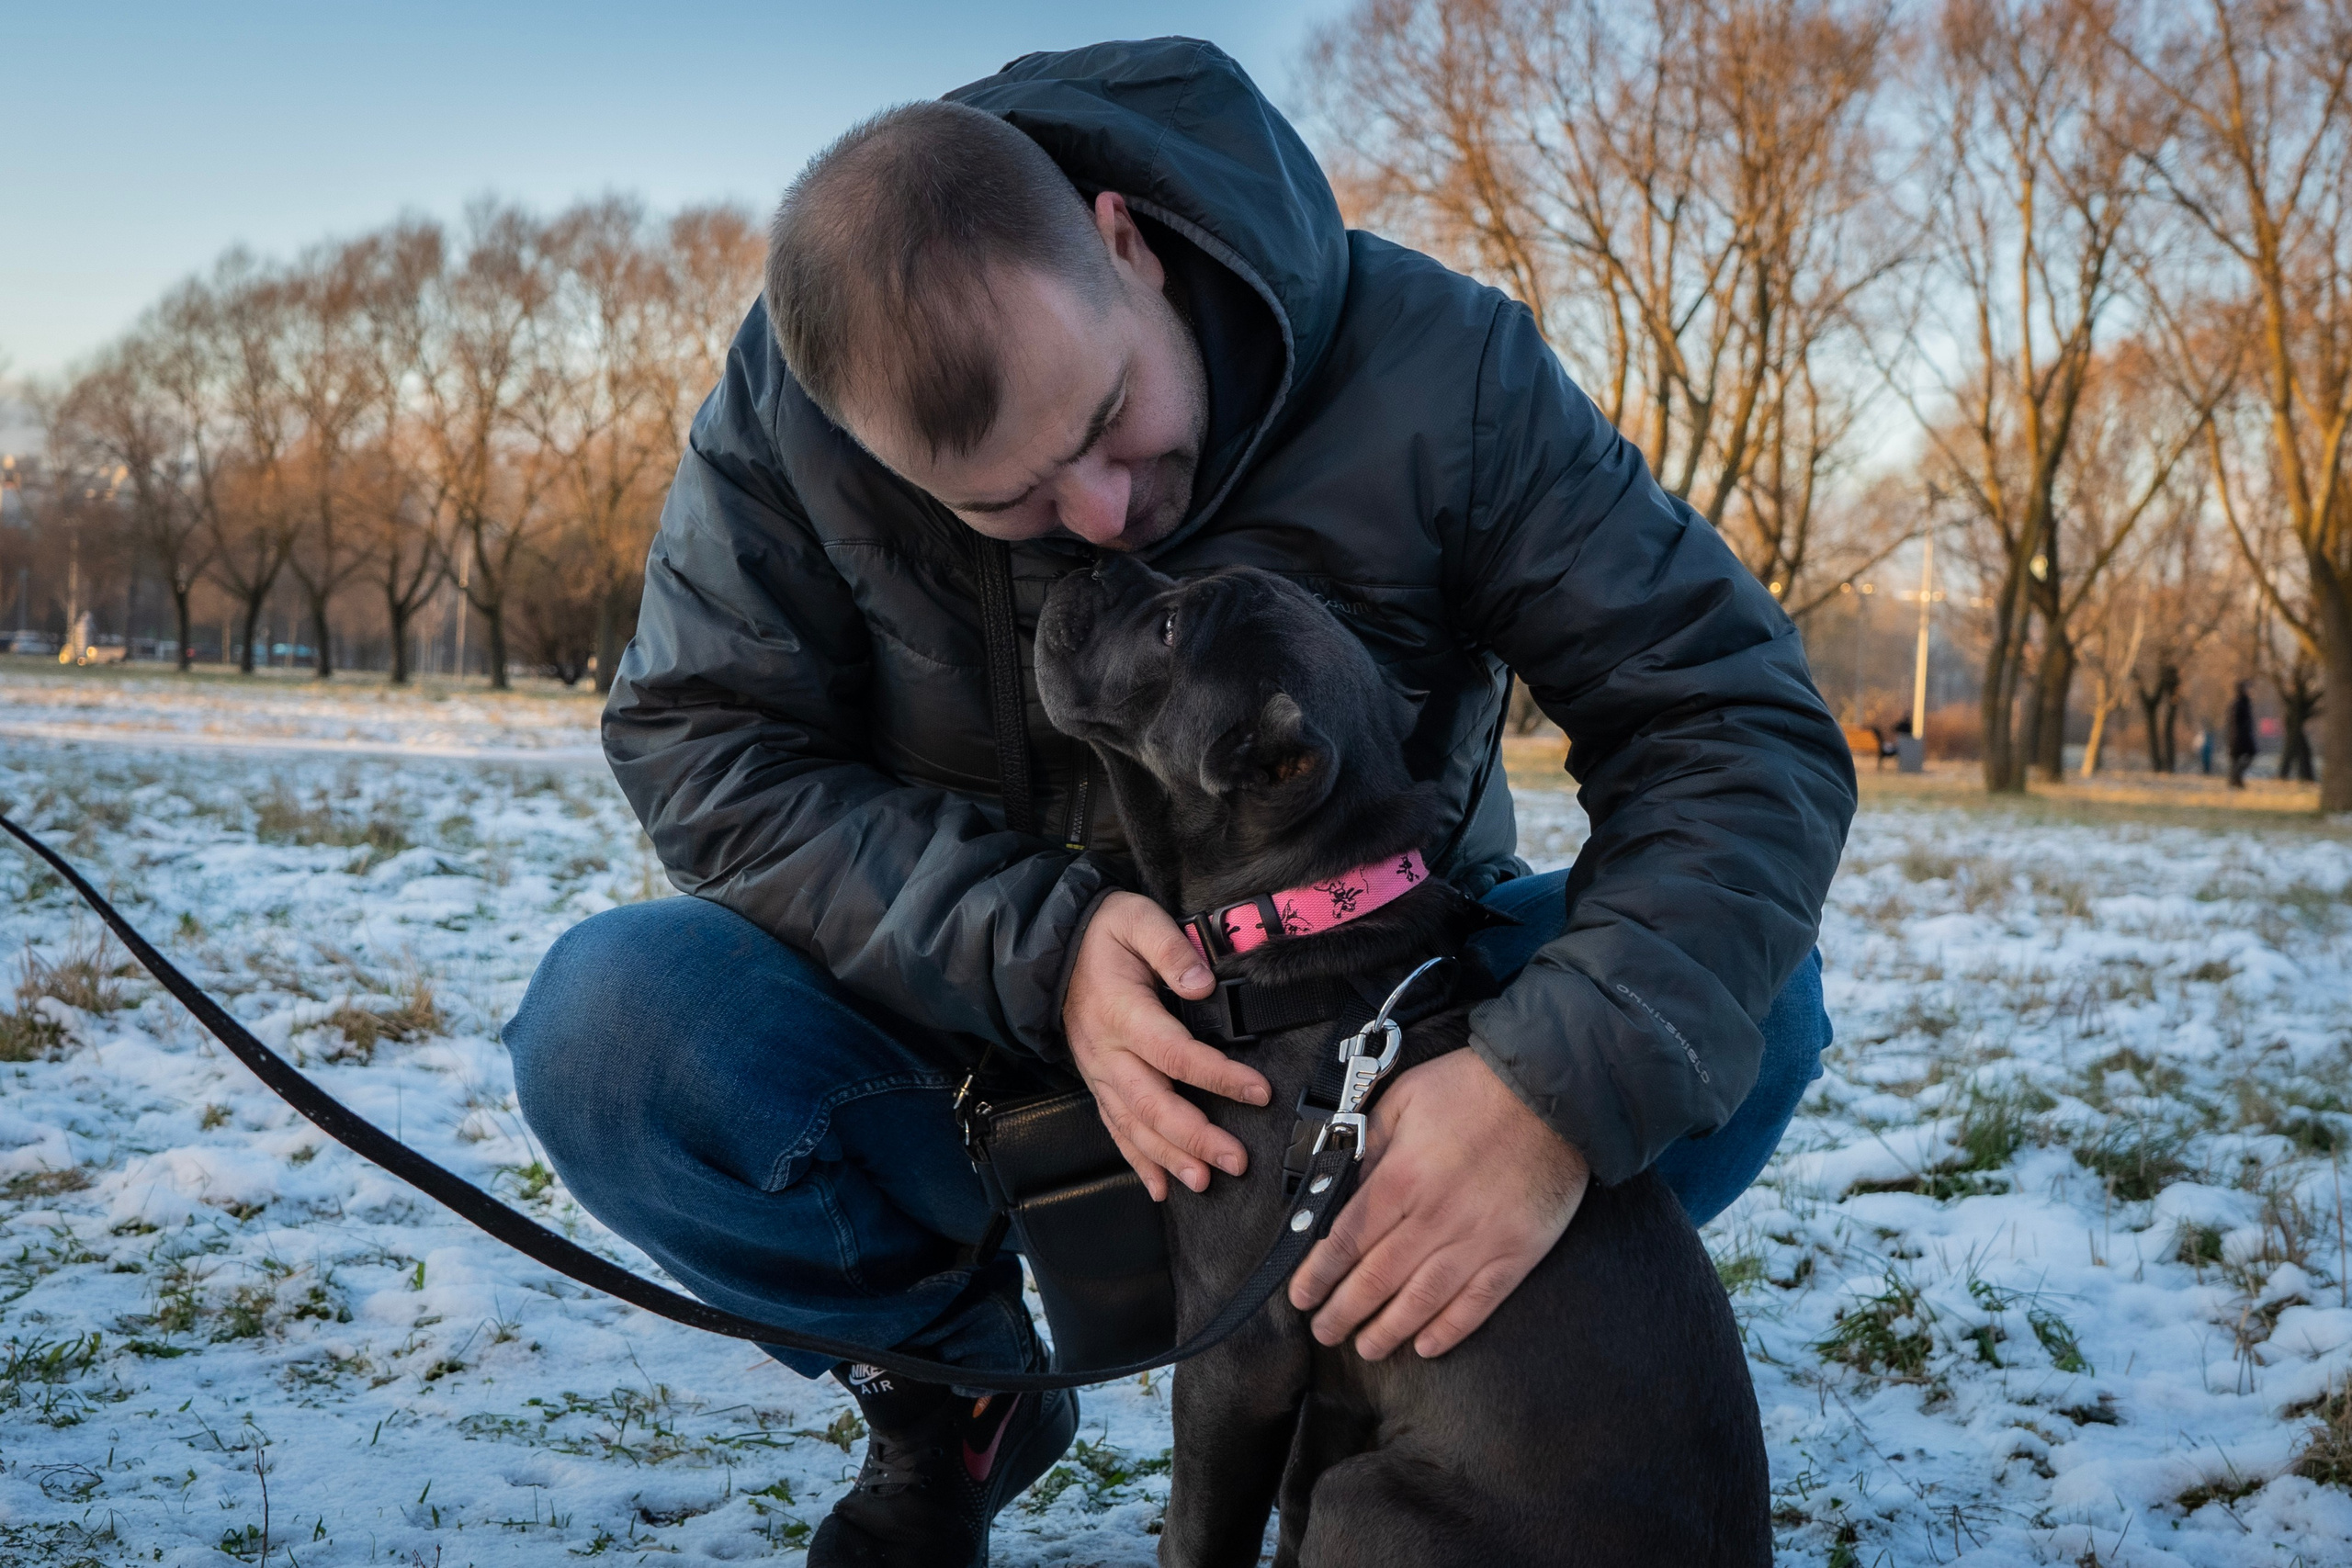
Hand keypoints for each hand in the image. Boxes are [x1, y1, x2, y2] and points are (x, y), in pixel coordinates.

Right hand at [1063, 891, 1270, 1199]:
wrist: (1055, 949)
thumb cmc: (1104, 934)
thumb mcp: (1136, 920)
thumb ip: (1171, 948)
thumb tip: (1202, 982)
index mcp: (1122, 1012)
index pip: (1174, 1053)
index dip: (1217, 1076)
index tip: (1258, 1091)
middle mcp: (1107, 1051)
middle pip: (1153, 1104)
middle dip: (1195, 1138)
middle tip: (1235, 1160)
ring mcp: (1100, 1073)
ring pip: (1134, 1126)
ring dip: (1169, 1158)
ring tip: (1203, 1181)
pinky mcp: (1099, 1083)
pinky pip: (1116, 1129)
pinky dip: (1138, 1161)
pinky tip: (1160, 1186)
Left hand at [1288, 1048, 1586, 1359]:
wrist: (1549, 1090)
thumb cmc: (1472, 1087)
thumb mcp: (1403, 1098)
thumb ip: (1368, 1143)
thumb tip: (1339, 1184)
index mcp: (1402, 1178)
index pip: (1345, 1240)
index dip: (1318, 1275)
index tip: (1300, 1296)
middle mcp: (1435, 1217)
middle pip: (1377, 1278)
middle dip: (1343, 1312)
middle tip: (1324, 1331)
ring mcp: (1479, 1239)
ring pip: (1422, 1300)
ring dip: (1389, 1330)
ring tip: (1367, 1348)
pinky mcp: (1516, 1252)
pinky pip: (1478, 1303)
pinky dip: (1450, 1329)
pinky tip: (1427, 1345)